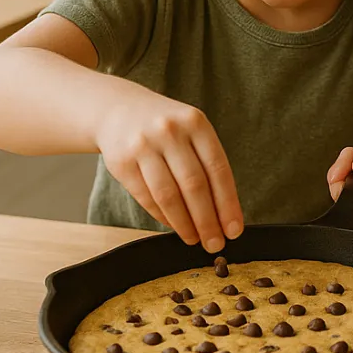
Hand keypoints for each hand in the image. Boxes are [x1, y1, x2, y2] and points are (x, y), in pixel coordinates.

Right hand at [94, 90, 243, 252]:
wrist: (118, 109)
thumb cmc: (166, 127)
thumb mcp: (191, 130)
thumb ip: (207, 162)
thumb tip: (224, 211)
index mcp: (195, 123)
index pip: (218, 169)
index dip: (228, 203)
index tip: (234, 229)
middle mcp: (169, 131)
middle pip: (194, 185)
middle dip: (207, 220)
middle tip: (215, 243)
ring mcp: (143, 145)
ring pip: (168, 195)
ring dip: (184, 223)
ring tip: (194, 239)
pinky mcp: (121, 162)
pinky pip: (146, 197)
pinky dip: (162, 216)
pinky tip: (173, 225)